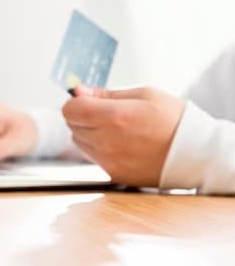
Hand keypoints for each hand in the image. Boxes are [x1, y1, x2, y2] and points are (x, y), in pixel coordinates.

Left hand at [62, 85, 184, 186]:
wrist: (196, 153)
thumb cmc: (172, 118)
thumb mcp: (142, 94)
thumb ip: (105, 94)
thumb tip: (78, 91)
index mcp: (114, 117)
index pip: (70, 109)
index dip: (75, 101)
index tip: (87, 99)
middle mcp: (107, 142)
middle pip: (72, 125)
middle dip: (82, 115)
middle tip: (104, 112)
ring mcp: (109, 161)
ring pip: (79, 142)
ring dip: (88, 132)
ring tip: (115, 128)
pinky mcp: (114, 174)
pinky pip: (93, 157)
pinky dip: (99, 148)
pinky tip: (120, 143)